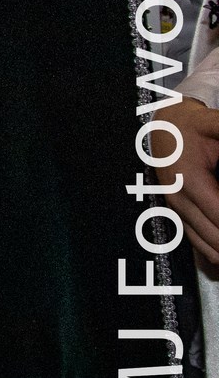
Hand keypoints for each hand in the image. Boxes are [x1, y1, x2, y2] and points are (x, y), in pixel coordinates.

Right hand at [171, 98, 218, 267]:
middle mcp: (180, 200)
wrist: (163, 128)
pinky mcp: (179, 214)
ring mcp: (178, 209)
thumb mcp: (211, 124)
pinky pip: (198, 243)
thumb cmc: (188, 127)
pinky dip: (215, 253)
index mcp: (188, 180)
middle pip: (215, 236)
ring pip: (206, 244)